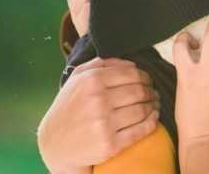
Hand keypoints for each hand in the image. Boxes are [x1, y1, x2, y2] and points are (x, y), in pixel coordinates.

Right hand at [38, 57, 159, 173]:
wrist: (54, 143)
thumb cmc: (70, 106)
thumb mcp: (77, 79)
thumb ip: (102, 63)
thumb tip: (132, 63)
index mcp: (91, 81)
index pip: (132, 74)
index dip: (145, 77)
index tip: (148, 81)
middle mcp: (97, 101)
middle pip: (140, 91)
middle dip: (151, 91)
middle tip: (153, 93)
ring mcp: (103, 124)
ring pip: (142, 110)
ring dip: (153, 106)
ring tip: (154, 104)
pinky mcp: (109, 145)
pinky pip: (140, 131)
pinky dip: (152, 123)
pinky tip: (154, 118)